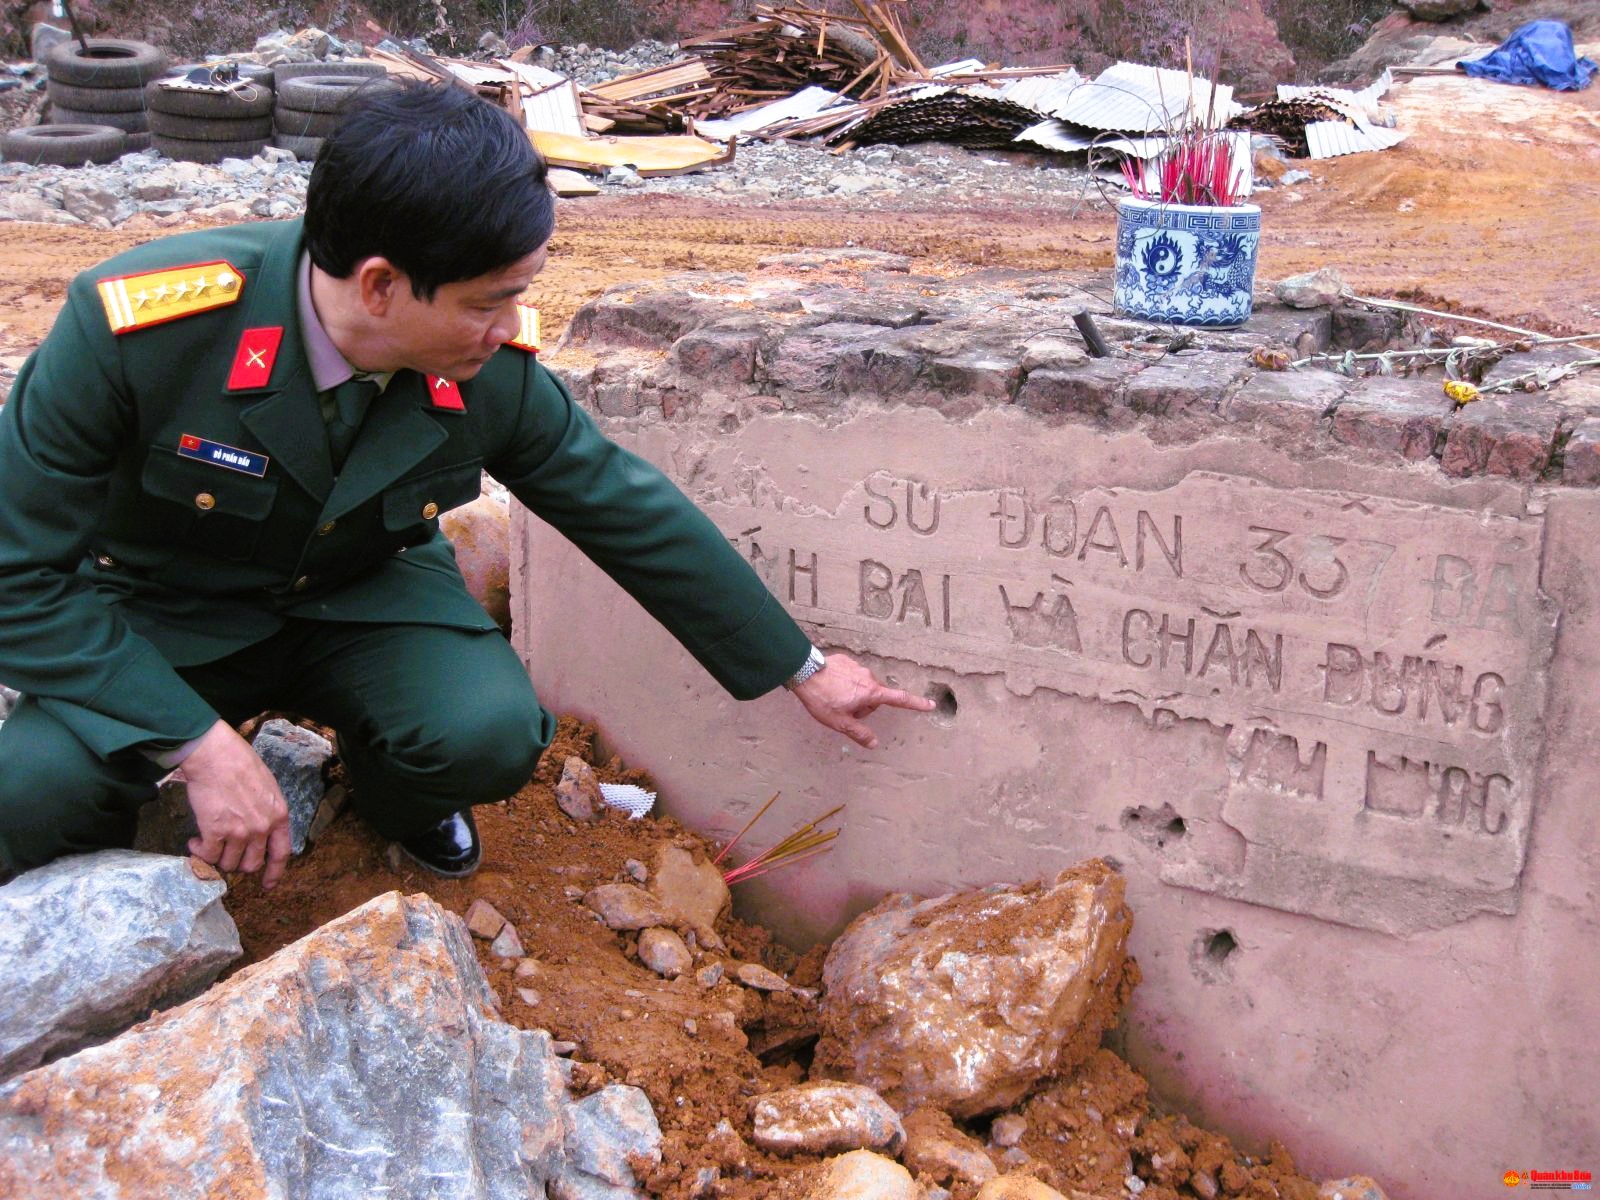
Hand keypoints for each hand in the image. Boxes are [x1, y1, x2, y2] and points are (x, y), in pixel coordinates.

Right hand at [179, 719, 292, 889]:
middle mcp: (262, 828)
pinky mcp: (215, 831)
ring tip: (206, 843)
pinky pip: (207, 855)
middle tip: (225, 854)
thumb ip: (267, 812)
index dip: (274, 873)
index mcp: (279, 816)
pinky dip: (198, 852)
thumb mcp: (267, 788)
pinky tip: (194, 842)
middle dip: (237, 864)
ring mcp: (239, 832)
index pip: (281, 853)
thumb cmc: (239, 764)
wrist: (216, 755)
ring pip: (228, 864)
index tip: (268, 884)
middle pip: (251, 864)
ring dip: (215, 858)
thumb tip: (261, 830)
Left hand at [790, 652, 935, 748]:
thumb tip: (874, 743)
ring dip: (852, 694)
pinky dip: (843, 683)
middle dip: (862, 705)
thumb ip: (859, 733)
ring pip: (861, 687)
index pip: (899, 700)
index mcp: (871, 693)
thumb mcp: (840, 722)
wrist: (804, 672)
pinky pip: (850, 676)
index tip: (930, 705)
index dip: (916, 704)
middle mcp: (868, 678)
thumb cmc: (822, 698)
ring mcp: (857, 667)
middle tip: (843, 710)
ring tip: (832, 698)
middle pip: (873, 697)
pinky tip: (829, 686)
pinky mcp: (846, 661)